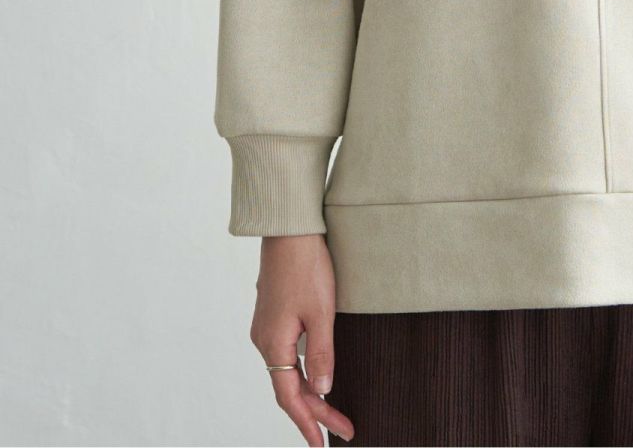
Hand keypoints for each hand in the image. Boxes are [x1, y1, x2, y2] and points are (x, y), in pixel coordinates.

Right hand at [249, 233, 355, 445]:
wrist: (289, 229)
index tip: (323, 445)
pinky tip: (316, 375)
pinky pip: (286, 355)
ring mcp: (266, 328)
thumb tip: (321, 392)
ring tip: (334, 411)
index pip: (289, 398)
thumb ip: (321, 355)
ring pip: (287, 372)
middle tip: (345, 429)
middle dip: (316, 411)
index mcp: (273, 344)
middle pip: (289, 388)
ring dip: (310, 393)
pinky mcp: (273, 315)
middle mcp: (264, 340)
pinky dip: (302, 372)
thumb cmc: (306, 267)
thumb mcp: (321, 313)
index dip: (308, 423)